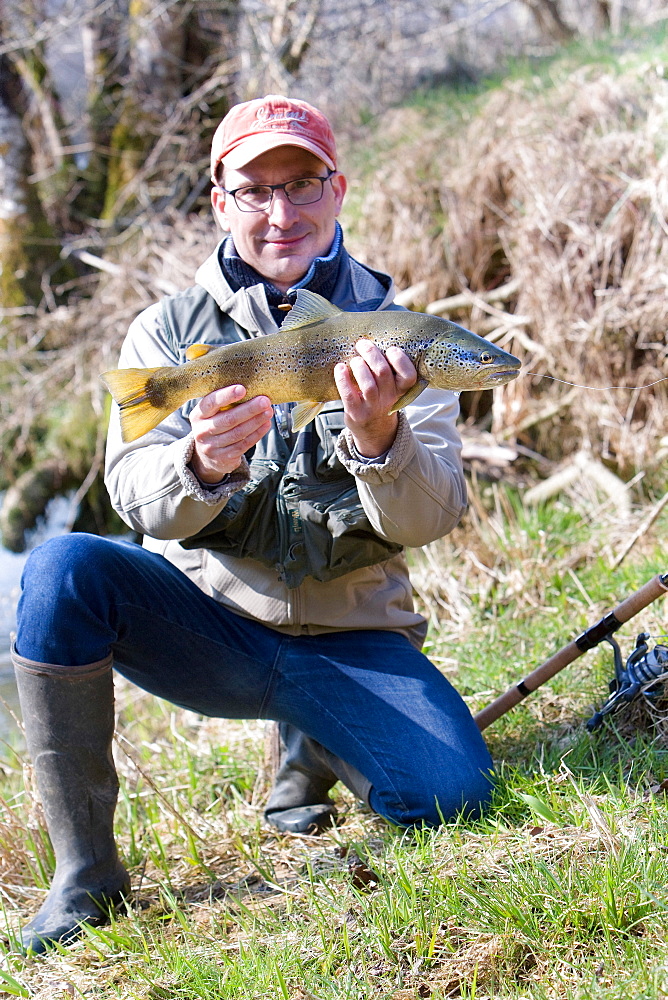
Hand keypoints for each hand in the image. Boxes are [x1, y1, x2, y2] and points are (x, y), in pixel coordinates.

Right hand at [189, 385, 272, 483]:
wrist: (207, 457)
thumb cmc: (214, 426)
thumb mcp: (212, 414)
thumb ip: (225, 403)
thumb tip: (252, 389)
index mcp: (198, 415)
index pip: (211, 403)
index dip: (227, 395)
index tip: (243, 389)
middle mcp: (202, 431)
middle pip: (228, 419)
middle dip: (249, 409)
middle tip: (265, 401)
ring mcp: (212, 446)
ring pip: (238, 433)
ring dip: (256, 421)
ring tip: (269, 411)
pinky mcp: (223, 458)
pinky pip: (243, 444)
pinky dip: (257, 434)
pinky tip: (266, 424)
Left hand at [334, 340, 416, 457]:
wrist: (374, 431)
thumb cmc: (381, 399)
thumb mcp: (393, 387)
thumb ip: (389, 369)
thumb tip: (372, 341)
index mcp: (401, 389)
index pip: (409, 375)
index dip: (400, 359)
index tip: (389, 349)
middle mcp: (389, 399)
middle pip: (383, 373)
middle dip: (371, 354)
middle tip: (363, 344)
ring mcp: (372, 407)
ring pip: (368, 385)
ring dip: (359, 366)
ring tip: (354, 360)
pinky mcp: (356, 413)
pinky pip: (349, 394)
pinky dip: (342, 379)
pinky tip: (340, 368)